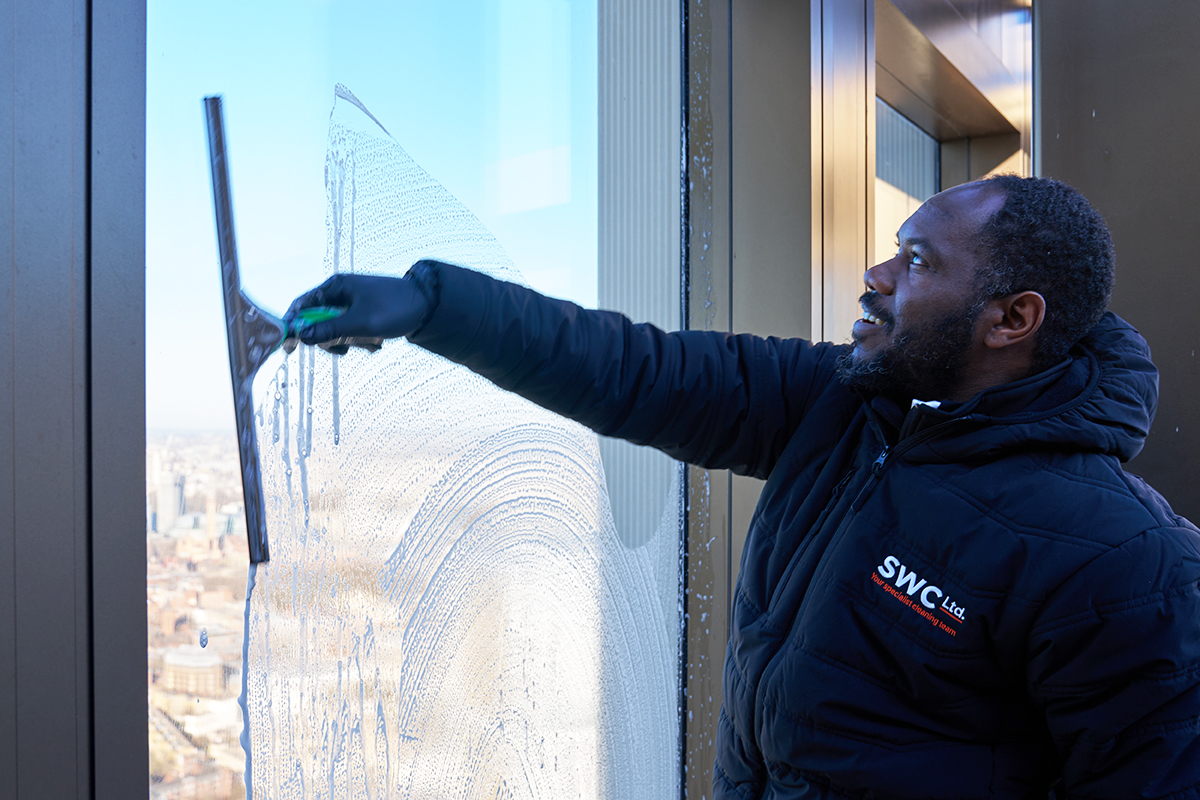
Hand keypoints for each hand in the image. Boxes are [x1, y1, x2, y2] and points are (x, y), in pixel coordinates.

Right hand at [283, 272, 430, 349]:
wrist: (428, 308)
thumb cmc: (395, 309)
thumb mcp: (360, 323)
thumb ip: (330, 329)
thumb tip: (302, 337)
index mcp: (335, 286)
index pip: (302, 304)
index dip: (294, 325)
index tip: (290, 346)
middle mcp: (340, 293)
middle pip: (317, 321)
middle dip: (330, 339)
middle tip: (344, 349)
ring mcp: (352, 304)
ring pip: (335, 330)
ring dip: (349, 342)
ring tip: (371, 344)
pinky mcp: (363, 315)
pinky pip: (351, 333)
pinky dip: (361, 341)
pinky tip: (377, 344)